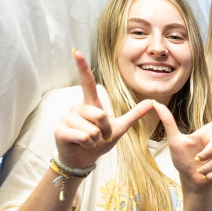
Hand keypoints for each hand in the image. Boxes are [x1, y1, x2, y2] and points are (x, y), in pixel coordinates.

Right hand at [54, 49, 154, 168]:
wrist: (84, 158)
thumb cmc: (100, 141)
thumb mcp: (119, 128)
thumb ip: (133, 115)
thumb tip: (151, 102)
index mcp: (91, 105)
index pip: (88, 83)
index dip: (82, 67)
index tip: (77, 51)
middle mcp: (77, 108)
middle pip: (99, 115)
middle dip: (104, 131)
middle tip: (100, 137)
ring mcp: (67, 118)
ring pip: (91, 129)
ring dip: (95, 139)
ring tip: (89, 141)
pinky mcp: (60, 130)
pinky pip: (82, 136)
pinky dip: (87, 144)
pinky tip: (81, 144)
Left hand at [155, 96, 211, 191]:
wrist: (191, 180)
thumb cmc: (181, 159)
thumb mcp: (174, 141)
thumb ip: (168, 122)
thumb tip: (155, 103)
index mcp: (209, 132)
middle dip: (207, 153)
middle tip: (196, 160)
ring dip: (208, 167)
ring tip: (199, 170)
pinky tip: (206, 176)